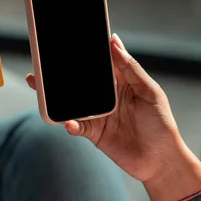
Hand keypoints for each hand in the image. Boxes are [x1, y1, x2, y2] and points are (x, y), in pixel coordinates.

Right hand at [26, 34, 200, 200]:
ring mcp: (98, 114)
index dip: (87, 52)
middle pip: (80, 81)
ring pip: (72, 101)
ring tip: (38, 84)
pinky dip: (70, 123)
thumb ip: (131, 68)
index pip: (100, 62)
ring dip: (56, 95)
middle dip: (62, 72)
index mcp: (121, 82)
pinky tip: (67, 122)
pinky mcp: (94, 133)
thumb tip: (114, 41)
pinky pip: (76, 125)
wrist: (161, 161)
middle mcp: (107, 96)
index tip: (69, 39)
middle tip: (43, 60)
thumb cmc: (161, 124)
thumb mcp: (150, 92)